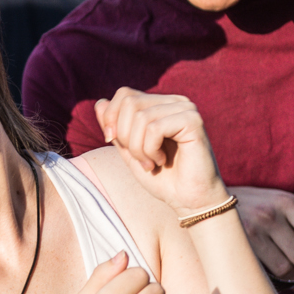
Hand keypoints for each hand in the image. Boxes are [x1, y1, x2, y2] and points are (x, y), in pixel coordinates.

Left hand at [94, 88, 227, 216]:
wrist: (189, 200)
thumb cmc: (162, 177)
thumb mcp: (129, 150)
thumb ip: (115, 127)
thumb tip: (100, 102)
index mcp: (160, 104)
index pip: (124, 94)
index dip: (111, 118)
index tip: (114, 142)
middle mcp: (175, 101)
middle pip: (130, 102)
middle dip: (124, 135)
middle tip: (139, 158)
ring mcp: (186, 109)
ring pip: (141, 117)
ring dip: (138, 148)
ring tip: (150, 163)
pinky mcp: (193, 121)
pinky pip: (155, 128)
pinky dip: (150, 149)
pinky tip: (162, 161)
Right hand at [232, 187, 293, 293]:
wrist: (212, 202)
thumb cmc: (261, 206)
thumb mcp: (290, 208)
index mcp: (287, 202)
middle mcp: (269, 215)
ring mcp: (252, 233)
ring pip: (286, 268)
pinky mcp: (239, 248)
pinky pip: (268, 273)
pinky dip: (283, 282)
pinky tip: (288, 282)